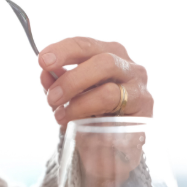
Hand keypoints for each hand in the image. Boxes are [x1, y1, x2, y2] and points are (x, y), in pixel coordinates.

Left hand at [37, 37, 152, 129]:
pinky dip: (90, 110)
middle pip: (101, 59)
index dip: (62, 50)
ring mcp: (138, 84)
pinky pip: (114, 103)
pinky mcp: (144, 106)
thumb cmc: (90, 110)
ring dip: (80, 100)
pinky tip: (77, 122)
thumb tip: (45, 73)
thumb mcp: (68, 94)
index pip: (84, 44)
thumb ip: (56, 82)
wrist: (112, 142)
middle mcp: (126, 64)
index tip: (42, 61)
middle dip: (72, 78)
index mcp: (106, 52)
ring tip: (60, 114)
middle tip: (52, 97)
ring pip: (110, 85)